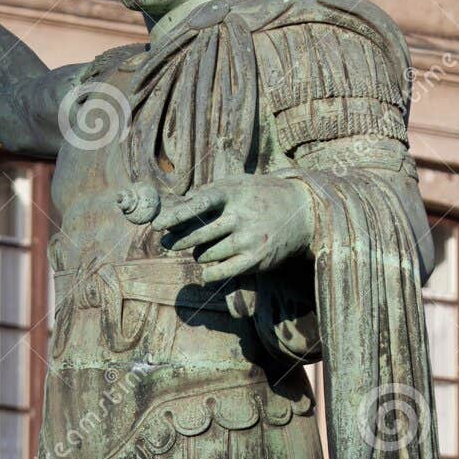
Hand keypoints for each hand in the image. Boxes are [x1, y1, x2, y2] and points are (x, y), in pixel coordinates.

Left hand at [153, 175, 313, 284]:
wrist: (302, 211)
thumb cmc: (261, 196)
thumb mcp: (238, 184)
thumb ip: (210, 193)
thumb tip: (176, 205)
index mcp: (233, 193)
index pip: (198, 204)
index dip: (175, 216)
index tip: (157, 225)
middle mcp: (240, 216)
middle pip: (197, 234)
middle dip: (178, 241)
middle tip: (168, 243)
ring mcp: (248, 239)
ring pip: (206, 254)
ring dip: (199, 255)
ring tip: (206, 249)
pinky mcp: (255, 259)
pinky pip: (220, 272)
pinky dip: (209, 273)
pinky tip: (207, 271)